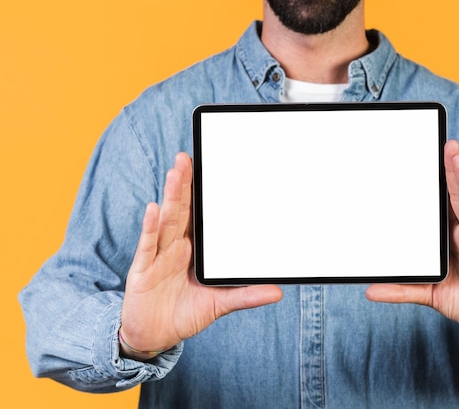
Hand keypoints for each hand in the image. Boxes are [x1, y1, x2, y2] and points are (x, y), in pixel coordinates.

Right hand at [120, 153, 281, 358]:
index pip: (198, 215)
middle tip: (187, 157)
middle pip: (181, 209)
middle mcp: (174, 245)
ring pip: (166, 221)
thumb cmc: (185, 313)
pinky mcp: (143, 270)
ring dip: (171, 196)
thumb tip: (277, 291)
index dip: (200, 193)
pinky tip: (153, 208)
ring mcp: (158, 255)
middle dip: (184, 184)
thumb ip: (245, 295)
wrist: (154, 338)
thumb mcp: (219, 303)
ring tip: (176, 172)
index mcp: (192, 247)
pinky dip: (150, 227)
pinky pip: (147, 246)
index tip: (208, 167)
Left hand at [366, 140, 458, 339]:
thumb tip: (369, 291)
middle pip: (458, 195)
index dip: (435, 181)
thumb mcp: (429, 293)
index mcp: (450, 235)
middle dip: (451, 170)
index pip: (441, 203)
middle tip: (445, 144)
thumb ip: (402, 289)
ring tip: (458, 158)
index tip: (424, 157)